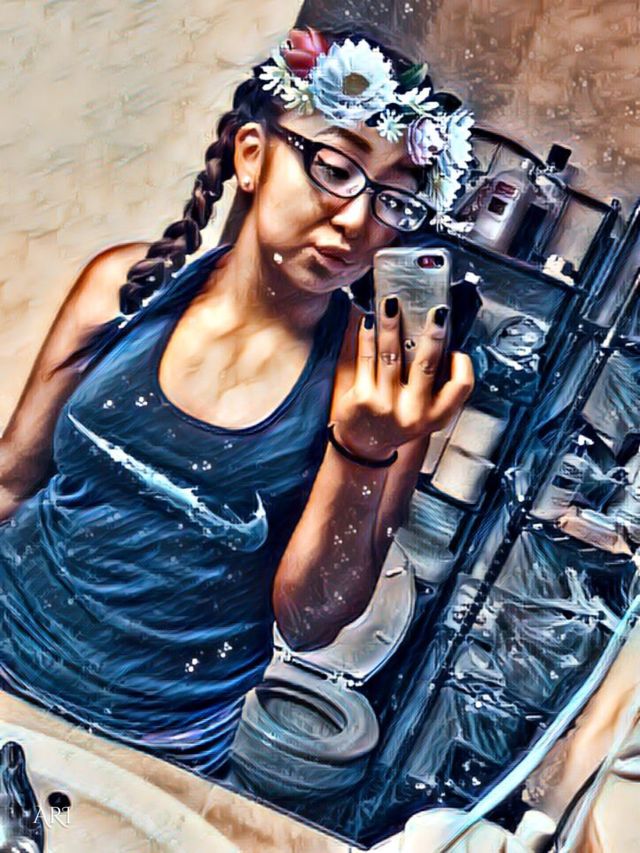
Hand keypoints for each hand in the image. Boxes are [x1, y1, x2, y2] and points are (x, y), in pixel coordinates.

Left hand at [332, 295, 473, 460]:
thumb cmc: (397, 420)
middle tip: (436, 313)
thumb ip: (434, 385)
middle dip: (432, 335)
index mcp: (436, 416)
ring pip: (392, 355)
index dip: (464, 365)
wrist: (365, 445)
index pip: (461, 386)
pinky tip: (369, 322)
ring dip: (392, 326)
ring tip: (392, 305)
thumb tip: (438, 340)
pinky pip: (367, 358)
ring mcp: (387, 405)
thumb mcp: (424, 411)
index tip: (458, 350)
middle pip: (426, 365)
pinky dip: (368, 336)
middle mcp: (414, 413)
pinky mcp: (363, 397)